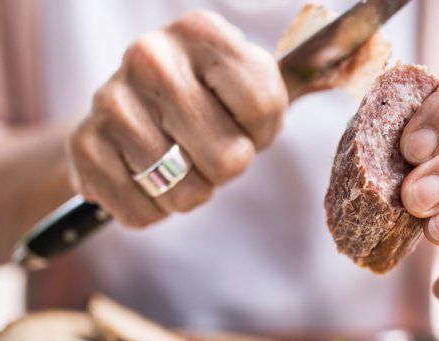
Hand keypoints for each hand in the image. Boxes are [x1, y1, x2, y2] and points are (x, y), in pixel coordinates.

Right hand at [66, 11, 287, 226]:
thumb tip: (354, 47)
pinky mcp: (83, 146)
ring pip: (186, 191)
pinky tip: (146, 181)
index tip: (246, 124)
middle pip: (229, 156)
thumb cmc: (204, 101)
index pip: (263, 105)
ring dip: (190, 192)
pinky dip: (154, 211)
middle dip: (228, 167)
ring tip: (177, 163)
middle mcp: (150, 55)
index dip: (263, 132)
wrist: (125, 112)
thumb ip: (283, 86)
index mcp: (199, 31)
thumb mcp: (246, 82)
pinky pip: (142, 212)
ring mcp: (110, 100)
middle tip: (209, 151)